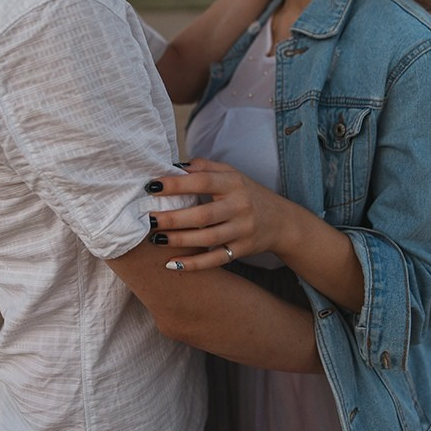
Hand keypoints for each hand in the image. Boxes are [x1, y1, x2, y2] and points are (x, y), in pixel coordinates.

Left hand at [147, 158, 287, 269]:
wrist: (281, 221)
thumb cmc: (247, 193)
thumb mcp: (231, 174)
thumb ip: (203, 167)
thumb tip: (171, 166)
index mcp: (234, 183)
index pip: (203, 181)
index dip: (176, 184)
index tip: (151, 186)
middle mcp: (240, 206)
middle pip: (203, 214)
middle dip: (173, 218)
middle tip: (148, 219)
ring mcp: (243, 230)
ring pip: (208, 238)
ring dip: (179, 240)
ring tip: (154, 239)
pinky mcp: (242, 250)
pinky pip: (216, 259)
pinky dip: (194, 264)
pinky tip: (171, 265)